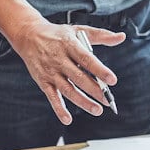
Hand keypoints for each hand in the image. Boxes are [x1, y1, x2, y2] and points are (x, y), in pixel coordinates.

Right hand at [11, 21, 125, 124]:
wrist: (28, 36)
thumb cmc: (57, 34)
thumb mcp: (78, 30)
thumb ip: (101, 35)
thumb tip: (121, 37)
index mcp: (70, 45)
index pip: (87, 59)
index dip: (100, 70)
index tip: (112, 80)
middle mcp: (59, 59)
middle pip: (79, 77)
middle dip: (95, 90)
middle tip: (108, 100)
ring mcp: (51, 72)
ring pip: (68, 89)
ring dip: (82, 101)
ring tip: (97, 110)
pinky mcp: (43, 81)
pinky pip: (52, 97)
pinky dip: (59, 109)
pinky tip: (67, 119)